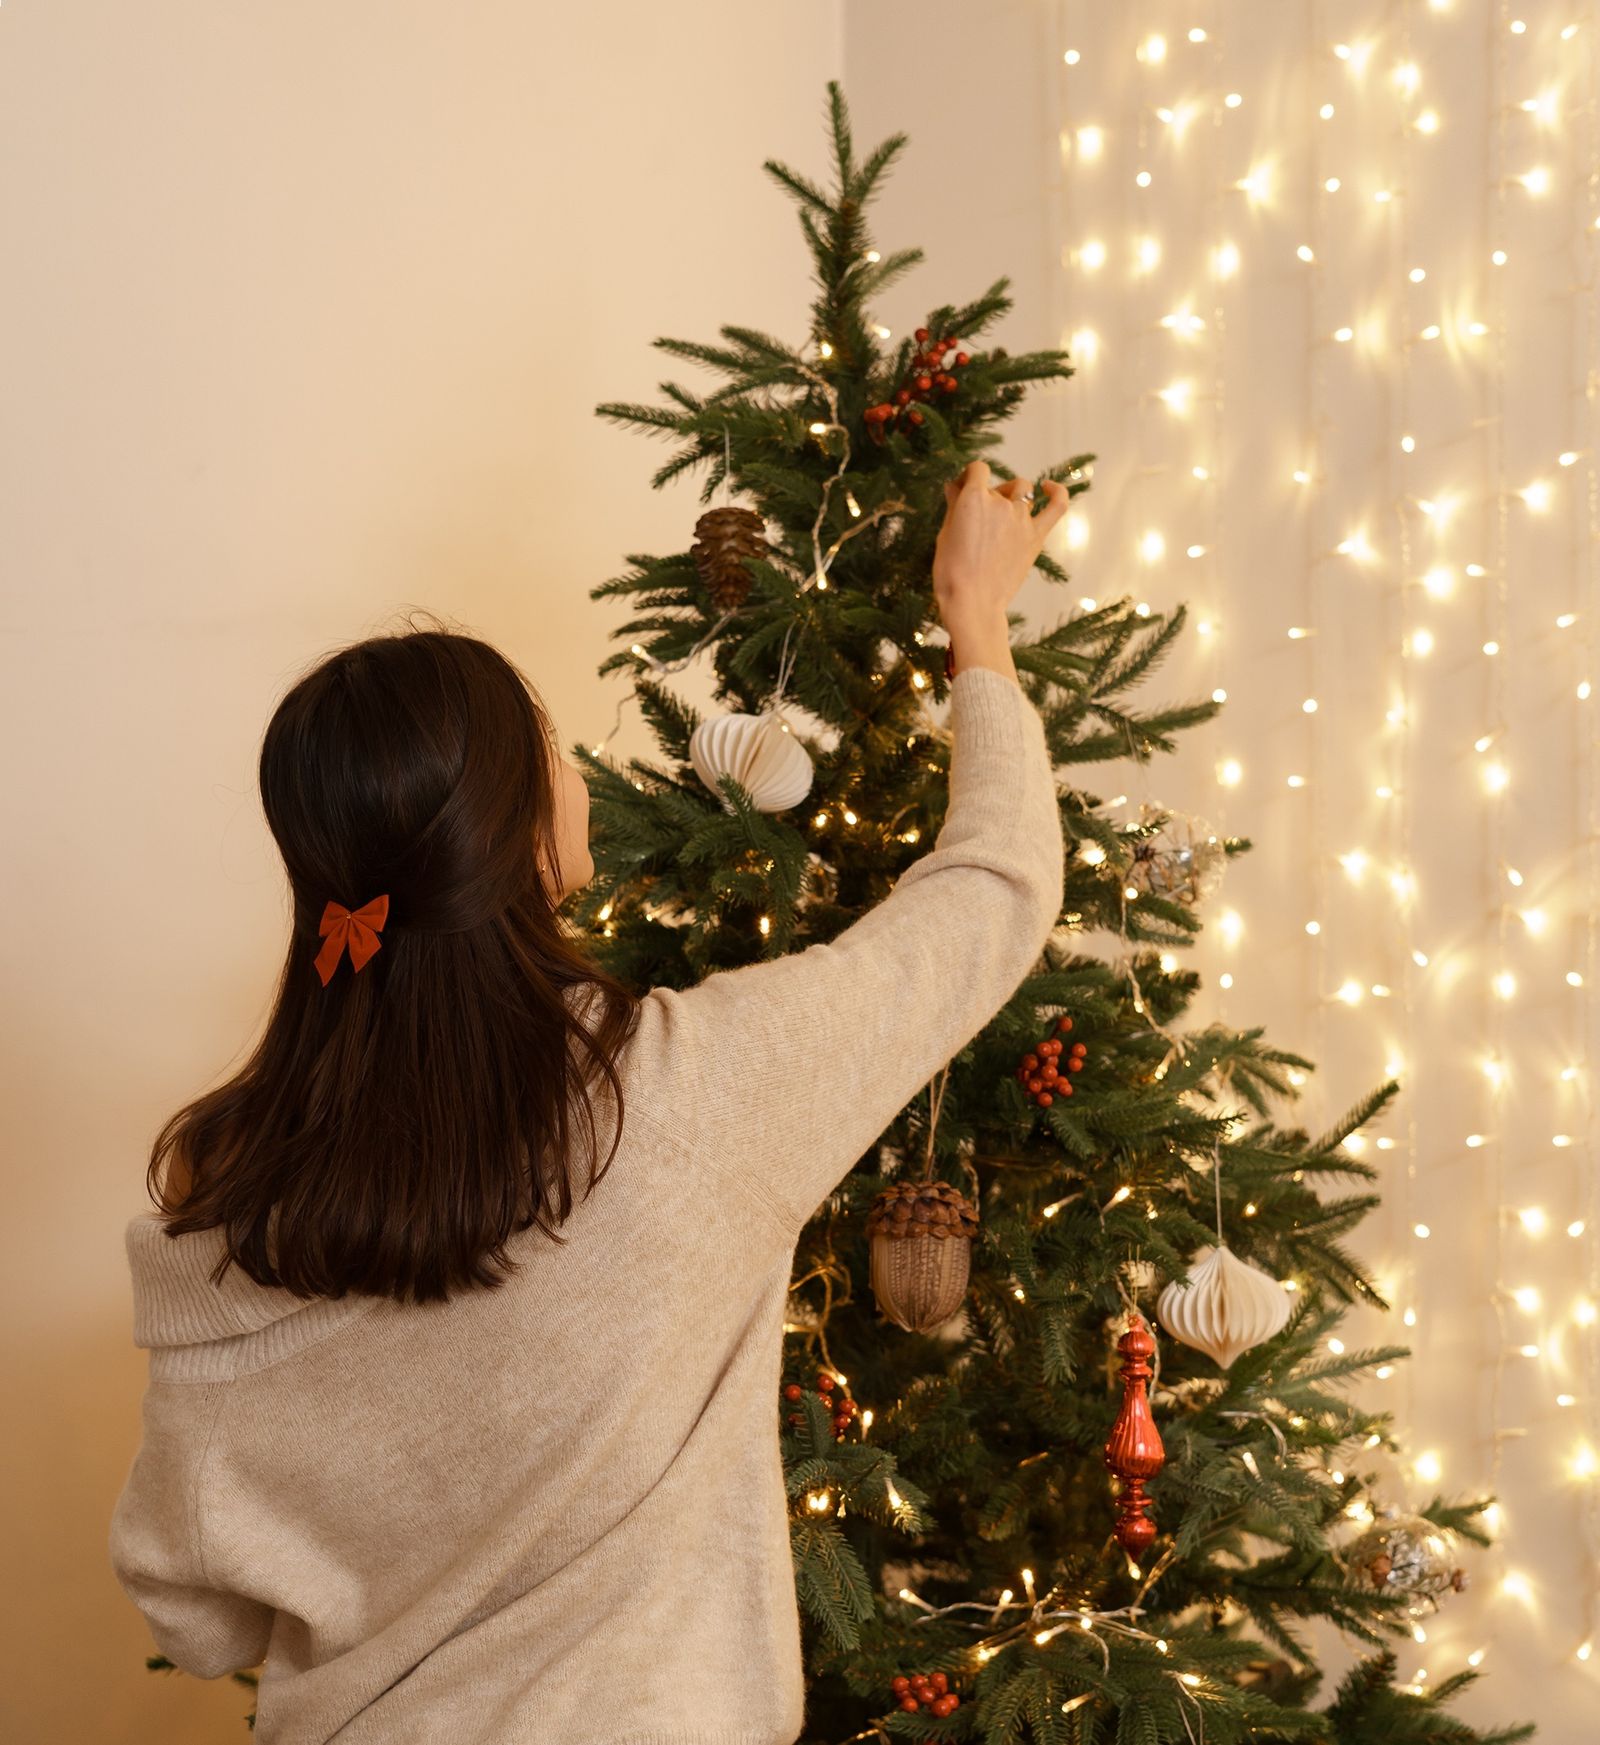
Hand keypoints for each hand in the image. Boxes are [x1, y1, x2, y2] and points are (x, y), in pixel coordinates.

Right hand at [933, 459, 1070, 636]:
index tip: (963, 490)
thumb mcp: (945, 534)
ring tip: (1000, 515)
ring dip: (1011, 497)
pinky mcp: (1036, 536)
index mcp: (974, 499)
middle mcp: (1000, 503)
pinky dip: (1057, 492)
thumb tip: (955, 486)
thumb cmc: (951, 572)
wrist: (973, 603)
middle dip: (987, 495)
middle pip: (998, 486)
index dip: (969, 477)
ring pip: (1022, 491)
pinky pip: (1057, 505)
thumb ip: (954, 505)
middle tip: (976, 520)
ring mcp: (1021, 518)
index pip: (977, 469)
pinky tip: (1049, 487)